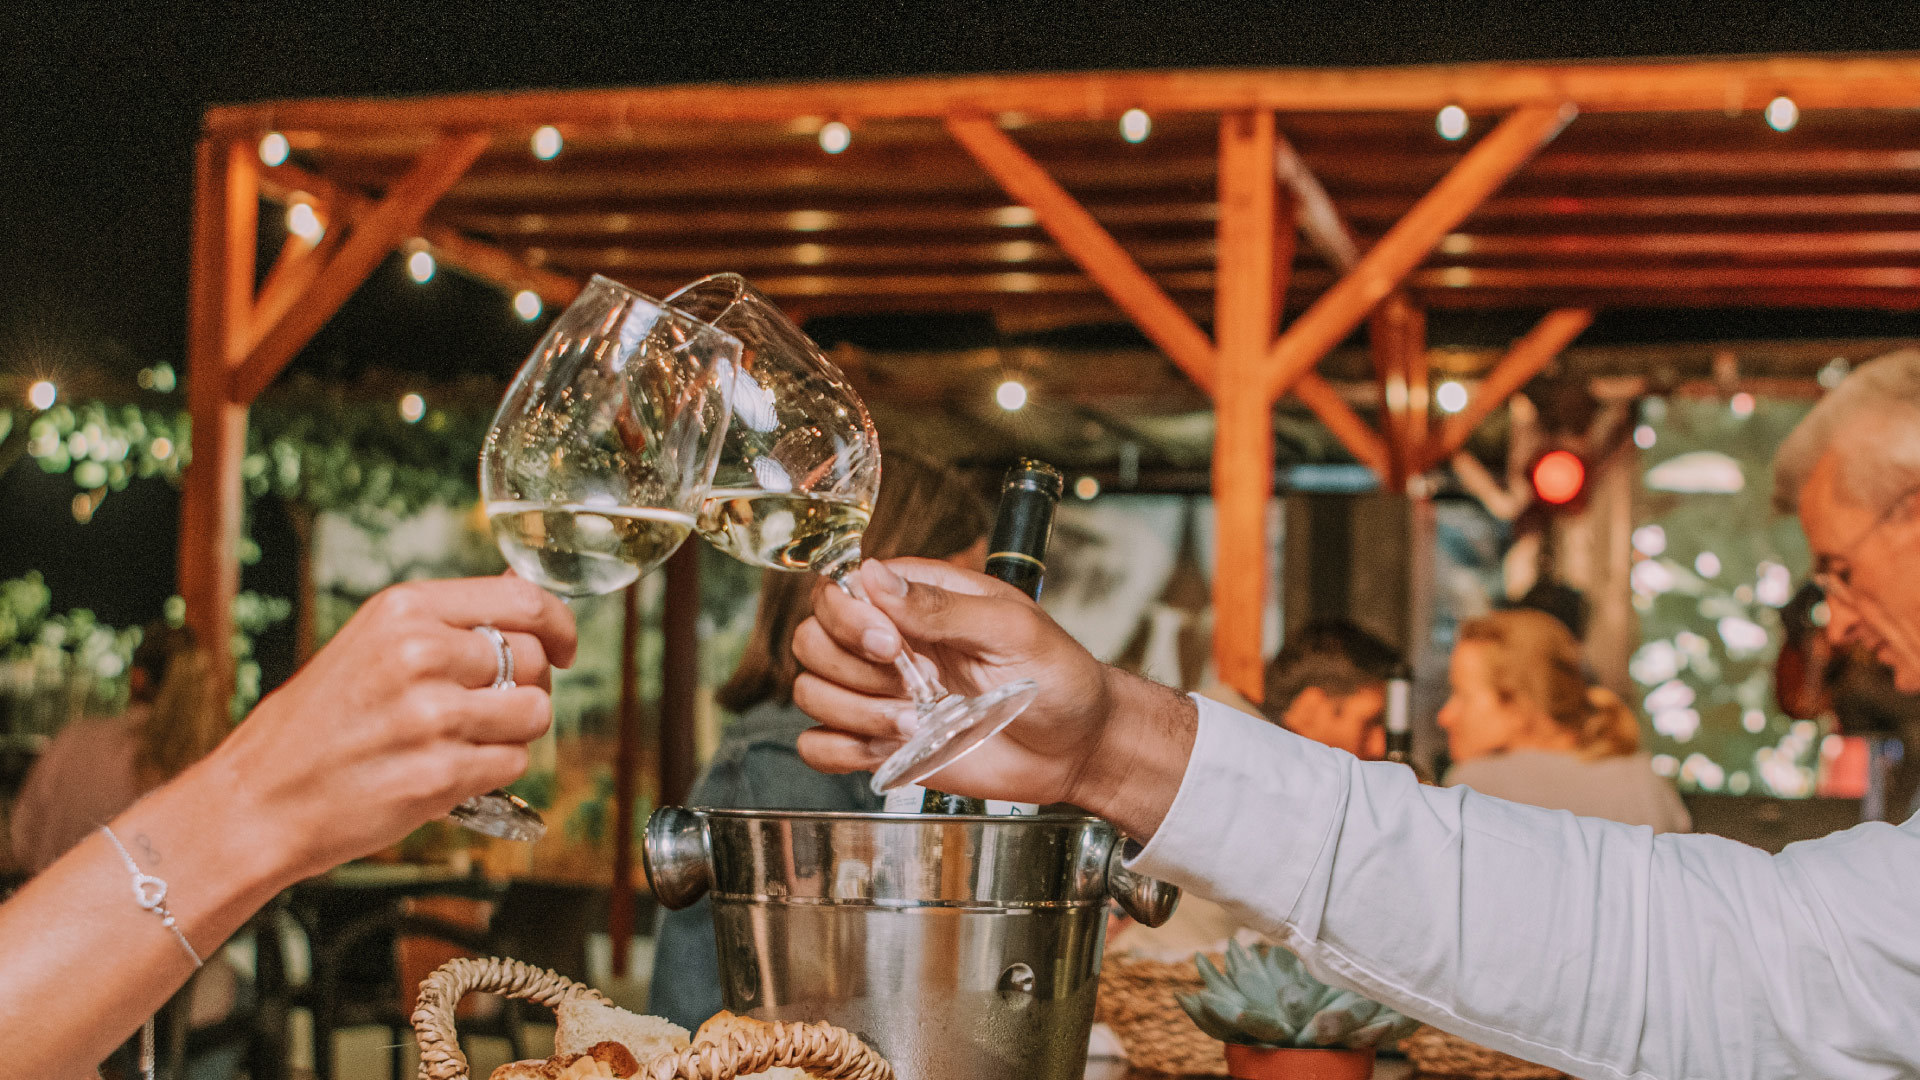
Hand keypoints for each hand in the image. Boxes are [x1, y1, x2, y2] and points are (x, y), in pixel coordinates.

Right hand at [202, 575, 575, 879]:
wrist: (258, 800)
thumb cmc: (316, 725)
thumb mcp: (371, 643)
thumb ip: (447, 623)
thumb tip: (524, 596)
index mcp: (404, 610)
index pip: (522, 599)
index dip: (558, 625)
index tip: (562, 647)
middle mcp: (421, 653)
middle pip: (534, 658)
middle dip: (527, 687)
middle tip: (491, 709)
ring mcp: (432, 715)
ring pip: (534, 713)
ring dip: (514, 732)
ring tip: (466, 741)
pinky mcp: (441, 773)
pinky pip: (513, 763)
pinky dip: (494, 771)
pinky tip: (449, 772)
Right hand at [792, 558, 1194, 834]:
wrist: (1079, 747)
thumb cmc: (1058, 677)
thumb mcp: (1012, 629)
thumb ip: (943, 606)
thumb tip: (875, 575)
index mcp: (917, 601)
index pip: (840, 590)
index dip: (849, 617)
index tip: (891, 644)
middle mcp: (890, 644)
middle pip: (812, 640)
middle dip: (851, 668)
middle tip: (912, 685)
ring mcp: (883, 695)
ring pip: (811, 692)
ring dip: (855, 712)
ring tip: (918, 725)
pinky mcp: (883, 744)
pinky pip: (821, 746)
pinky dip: (839, 751)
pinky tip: (887, 751)